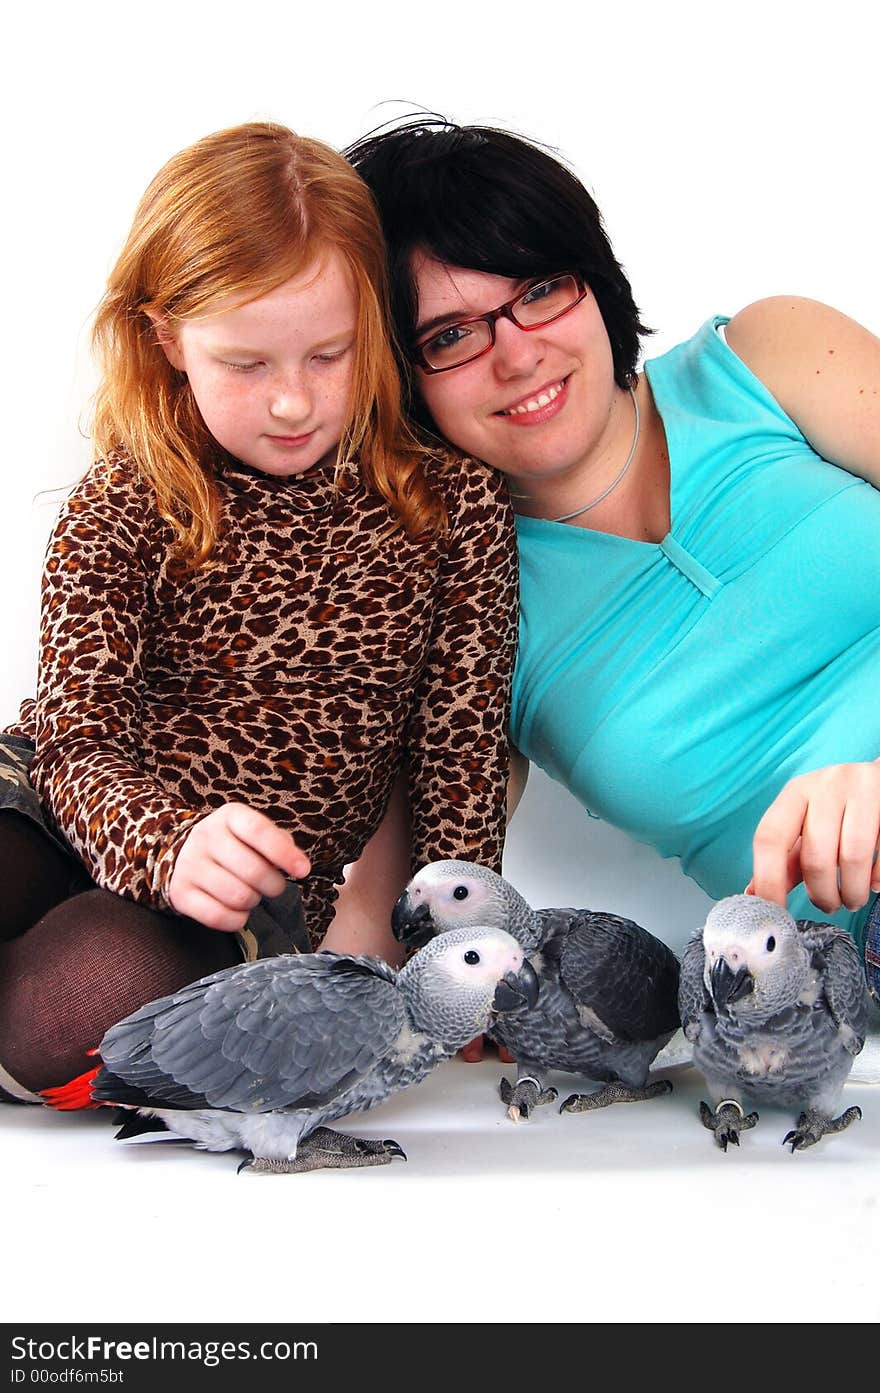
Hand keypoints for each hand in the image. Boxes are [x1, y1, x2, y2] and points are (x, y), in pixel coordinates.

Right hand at [169, 803, 310, 931]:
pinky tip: (238, 911)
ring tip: (251, 894)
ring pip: (238, 896)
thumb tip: (297, 862)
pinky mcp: (180, 893)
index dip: (284, 853)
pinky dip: (236, 920)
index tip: (303, 870)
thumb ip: (278, 842)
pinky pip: (218, 916)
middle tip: (273, 886)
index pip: (258, 831)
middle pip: (253, 870)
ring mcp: (190, 865)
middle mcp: (205, 837)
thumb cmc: (232, 845)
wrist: (183, 853)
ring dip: (254, 902)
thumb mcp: (252, 833)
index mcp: (229, 816)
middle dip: (273, 885)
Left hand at [749, 761, 879, 912]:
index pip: (770, 837)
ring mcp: (863, 791)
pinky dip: (878, 879)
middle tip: (828, 906)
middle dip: (821, 895)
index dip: (768, 880)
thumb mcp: (807, 824)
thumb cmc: (839, 808)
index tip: (773, 912)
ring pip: (853, 858)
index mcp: (796, 792)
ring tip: (852, 899)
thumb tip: (754, 894)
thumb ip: (786, 859)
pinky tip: (874, 882)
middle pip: (816, 856)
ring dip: (851, 892)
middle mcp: (826, 786)